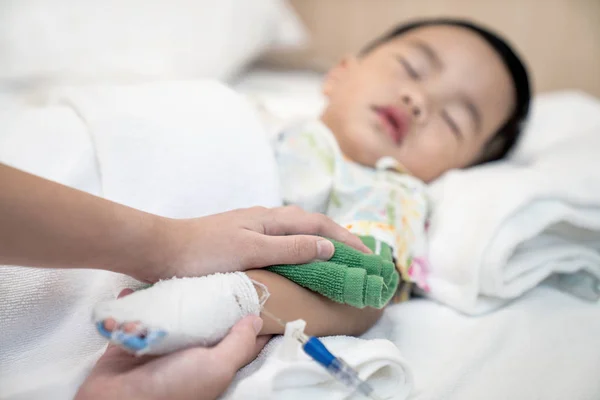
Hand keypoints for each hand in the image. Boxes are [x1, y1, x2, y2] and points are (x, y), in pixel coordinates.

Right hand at [76, 291, 268, 399]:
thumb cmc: (173, 389)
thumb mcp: (216, 367)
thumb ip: (239, 345)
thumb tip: (258, 321)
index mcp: (211, 360)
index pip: (236, 336)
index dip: (247, 314)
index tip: (254, 287)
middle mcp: (186, 353)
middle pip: (200, 318)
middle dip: (202, 296)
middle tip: (206, 269)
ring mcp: (157, 347)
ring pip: (166, 314)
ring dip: (164, 298)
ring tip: (168, 277)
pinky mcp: (129, 343)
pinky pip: (130, 317)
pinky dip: (129, 304)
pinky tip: (131, 290)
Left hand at [137, 206, 369, 281]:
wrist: (163, 249)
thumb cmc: (205, 252)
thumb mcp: (252, 252)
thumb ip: (290, 248)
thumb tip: (328, 246)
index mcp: (271, 219)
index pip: (319, 225)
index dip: (346, 238)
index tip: (368, 254)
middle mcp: (266, 218)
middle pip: (312, 223)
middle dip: (338, 237)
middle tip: (360, 256)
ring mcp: (254, 226)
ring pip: (298, 229)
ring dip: (321, 240)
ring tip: (338, 256)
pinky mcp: (244, 237)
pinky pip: (284, 238)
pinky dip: (302, 246)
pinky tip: (300, 258)